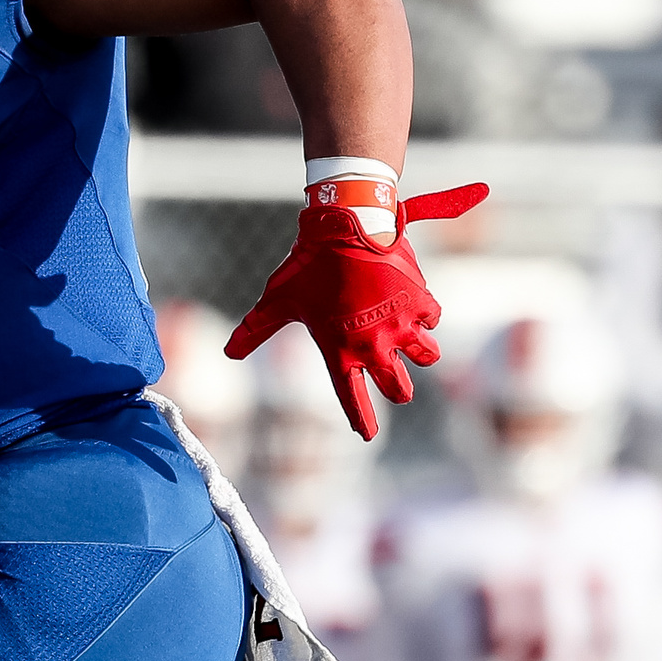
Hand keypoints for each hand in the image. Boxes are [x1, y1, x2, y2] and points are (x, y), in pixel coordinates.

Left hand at [226, 181, 487, 439]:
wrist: (345, 225)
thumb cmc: (308, 265)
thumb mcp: (277, 299)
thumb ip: (256, 330)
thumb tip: (228, 353)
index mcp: (340, 352)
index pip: (353, 400)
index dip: (362, 420)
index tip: (368, 435)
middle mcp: (374, 347)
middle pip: (399, 388)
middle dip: (399, 390)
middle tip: (396, 385)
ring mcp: (401, 326)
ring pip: (426, 356)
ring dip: (420, 352)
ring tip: (414, 342)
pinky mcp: (420, 303)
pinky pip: (432, 320)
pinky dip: (426, 315)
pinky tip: (417, 306)